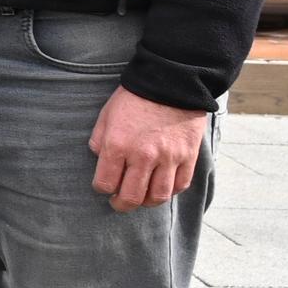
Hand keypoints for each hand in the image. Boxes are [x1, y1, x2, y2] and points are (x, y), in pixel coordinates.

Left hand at [91, 84, 210, 211]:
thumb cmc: (134, 99)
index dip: (102, 189)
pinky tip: (161, 187)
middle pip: (131, 197)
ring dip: (146, 202)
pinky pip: (179, 185)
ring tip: (141, 198)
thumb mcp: (106, 115)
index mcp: (118, 145)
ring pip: (157, 196)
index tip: (104, 186)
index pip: (105, 183)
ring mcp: (168, 158)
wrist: (170, 83)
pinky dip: (169, 192)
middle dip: (121, 204)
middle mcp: (143, 156)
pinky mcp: (188, 156)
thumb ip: (100, 141)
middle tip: (119, 202)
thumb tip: (100, 161)